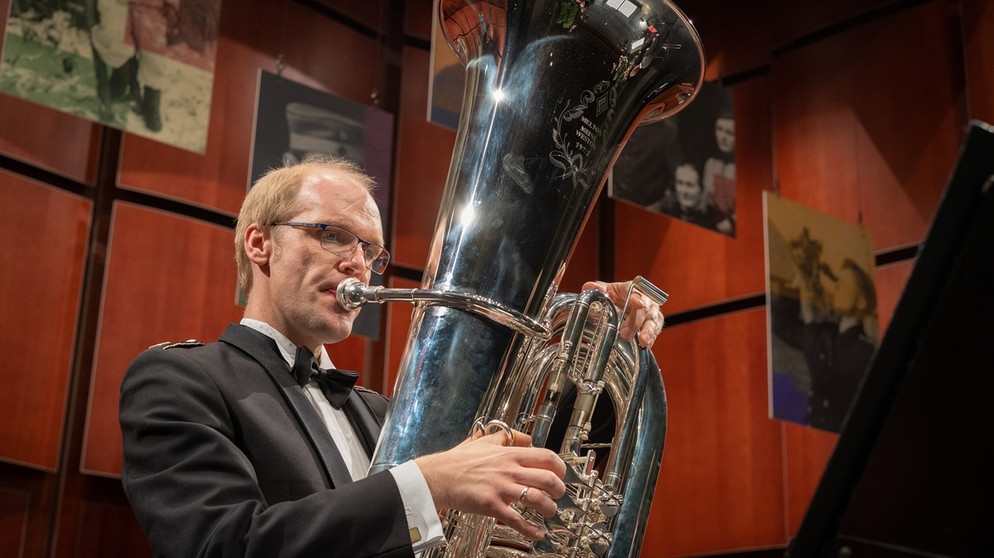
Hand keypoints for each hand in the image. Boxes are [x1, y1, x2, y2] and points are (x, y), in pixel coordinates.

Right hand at [415, 430, 566, 540]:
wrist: (438, 476)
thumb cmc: (458, 461)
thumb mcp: (484, 440)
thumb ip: (508, 437)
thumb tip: (526, 438)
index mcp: (510, 454)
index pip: (546, 457)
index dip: (559, 467)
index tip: (561, 474)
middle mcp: (509, 470)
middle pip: (548, 479)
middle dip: (559, 489)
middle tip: (558, 495)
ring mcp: (501, 488)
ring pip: (538, 499)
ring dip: (549, 509)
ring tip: (549, 512)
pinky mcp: (492, 506)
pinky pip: (518, 520)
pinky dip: (531, 530)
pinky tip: (537, 533)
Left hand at [582, 280, 664, 348]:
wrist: (621, 303)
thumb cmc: (615, 295)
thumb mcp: (604, 290)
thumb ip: (596, 288)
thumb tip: (591, 287)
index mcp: (631, 288)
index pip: (635, 291)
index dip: (636, 298)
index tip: (638, 304)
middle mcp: (645, 298)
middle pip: (645, 308)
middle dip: (636, 321)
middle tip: (625, 332)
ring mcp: (651, 310)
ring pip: (653, 320)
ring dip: (648, 331)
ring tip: (643, 341)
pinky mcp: (654, 321)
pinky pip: (656, 329)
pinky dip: (652, 337)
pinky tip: (646, 344)